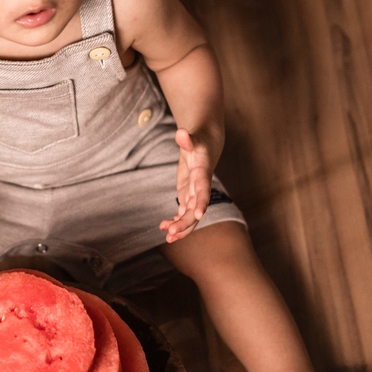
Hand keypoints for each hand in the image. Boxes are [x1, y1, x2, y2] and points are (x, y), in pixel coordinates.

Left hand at [160, 127, 212, 241]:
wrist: (205, 146)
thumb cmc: (198, 140)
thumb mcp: (192, 138)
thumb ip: (187, 139)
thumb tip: (181, 133)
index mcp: (203, 174)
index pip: (204, 190)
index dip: (202, 202)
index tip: (199, 215)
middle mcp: (200, 187)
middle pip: (196, 209)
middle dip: (185, 222)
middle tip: (171, 233)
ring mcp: (194, 194)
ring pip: (190, 215)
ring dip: (181, 227)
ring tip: (168, 238)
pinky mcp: (188, 196)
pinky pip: (183, 212)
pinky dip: (176, 221)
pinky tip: (165, 228)